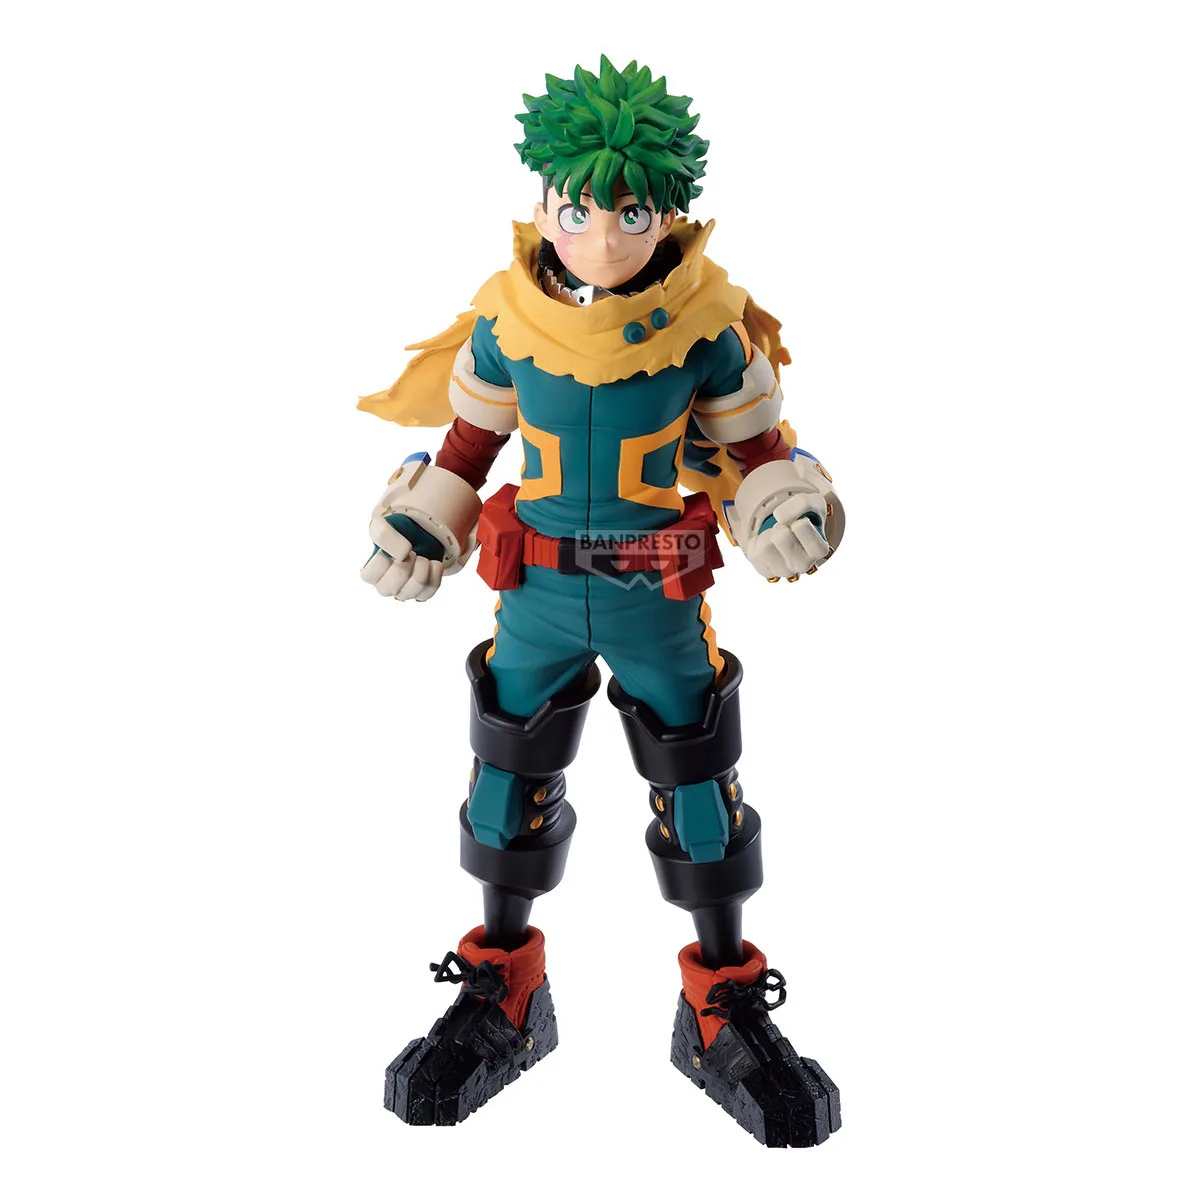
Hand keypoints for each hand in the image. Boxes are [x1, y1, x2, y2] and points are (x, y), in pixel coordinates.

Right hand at [359, 456, 482, 602]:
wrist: (428, 519)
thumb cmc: (401, 519)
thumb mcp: (384, 516)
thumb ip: (382, 531)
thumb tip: (398, 552)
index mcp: (374, 561)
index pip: (367, 576)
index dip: (381, 565)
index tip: (399, 547)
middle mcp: (387, 577)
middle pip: (387, 589)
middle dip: (403, 570)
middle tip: (413, 552)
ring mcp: (406, 585)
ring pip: (408, 594)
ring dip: (420, 575)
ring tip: (425, 557)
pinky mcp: (424, 588)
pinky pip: (427, 595)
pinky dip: (434, 579)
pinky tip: (435, 563)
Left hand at [741, 493, 830, 580]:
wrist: (792, 533)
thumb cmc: (806, 517)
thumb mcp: (813, 503)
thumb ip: (803, 504)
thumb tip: (779, 517)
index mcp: (819, 550)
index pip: (804, 532)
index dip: (799, 523)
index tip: (800, 522)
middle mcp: (803, 565)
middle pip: (781, 538)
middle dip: (781, 527)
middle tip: (786, 529)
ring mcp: (784, 571)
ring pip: (765, 546)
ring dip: (768, 534)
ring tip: (777, 536)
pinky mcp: (766, 572)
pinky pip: (753, 552)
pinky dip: (757, 542)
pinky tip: (769, 543)